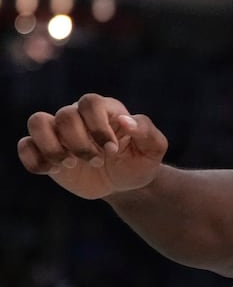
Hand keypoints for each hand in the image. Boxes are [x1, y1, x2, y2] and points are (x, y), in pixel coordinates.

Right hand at [18, 95, 168, 199]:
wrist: (124, 184)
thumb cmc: (139, 162)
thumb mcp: (153, 149)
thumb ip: (146, 131)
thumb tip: (124, 121)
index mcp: (105, 110)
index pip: (90, 102)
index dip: (97, 126)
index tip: (112, 150)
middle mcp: (79, 116)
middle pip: (65, 115)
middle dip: (80, 144)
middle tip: (97, 162)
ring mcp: (59, 132)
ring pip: (37, 122)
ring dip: (52, 147)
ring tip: (70, 164)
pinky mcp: (45, 150)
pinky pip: (25, 145)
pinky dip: (35, 160)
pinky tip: (53, 171)